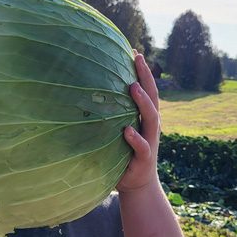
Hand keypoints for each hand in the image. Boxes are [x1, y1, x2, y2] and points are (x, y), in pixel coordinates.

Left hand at [116, 51, 160, 193]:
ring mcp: (150, 141)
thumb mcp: (117, 131)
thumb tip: (84, 95)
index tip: (134, 51)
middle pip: (153, 97)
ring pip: (151, 119)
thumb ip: (110, 116)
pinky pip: (142, 147)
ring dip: (143, 102)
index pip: (146, 90)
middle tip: (137, 58)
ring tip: (132, 87)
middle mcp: (150, 126)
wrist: (137, 184)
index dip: (142, 71)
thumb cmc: (124, 154)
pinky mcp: (145, 159)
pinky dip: (135, 138)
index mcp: (145, 118)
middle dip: (146, 77)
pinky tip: (126, 130)